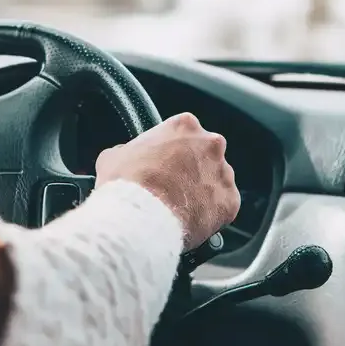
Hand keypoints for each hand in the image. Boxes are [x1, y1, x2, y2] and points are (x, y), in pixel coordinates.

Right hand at [95, 112, 239, 250]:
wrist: (139, 220)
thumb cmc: (126, 185)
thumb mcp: (113, 157)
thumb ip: (126, 151)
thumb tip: (124, 156)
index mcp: (184, 125)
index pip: (183, 132)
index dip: (171, 149)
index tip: (163, 162)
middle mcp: (210, 144)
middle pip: (204, 153)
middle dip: (191, 168)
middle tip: (172, 185)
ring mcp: (223, 173)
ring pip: (216, 180)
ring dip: (202, 190)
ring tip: (180, 207)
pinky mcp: (230, 201)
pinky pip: (223, 206)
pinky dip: (211, 213)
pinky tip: (191, 219)